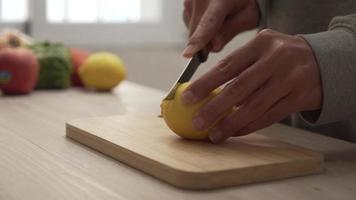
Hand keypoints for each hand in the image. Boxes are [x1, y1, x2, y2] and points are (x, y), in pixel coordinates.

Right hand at [182, 0, 258, 56]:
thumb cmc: (245, 4)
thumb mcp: (247, 18)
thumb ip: (231, 31)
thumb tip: (214, 47)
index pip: (208, 23)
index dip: (199, 39)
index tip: (188, 54)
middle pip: (197, 31)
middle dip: (207, 42)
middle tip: (221, 39)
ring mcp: (192, 0)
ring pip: (193, 31)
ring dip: (204, 35)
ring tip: (219, 22)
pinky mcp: (186, 5)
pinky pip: (190, 27)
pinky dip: (199, 29)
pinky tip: (210, 21)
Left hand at [182, 29, 321, 142]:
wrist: (323, 61)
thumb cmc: (281, 56)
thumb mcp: (262, 49)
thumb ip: (238, 65)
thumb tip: (204, 90)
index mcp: (261, 43)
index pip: (226, 66)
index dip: (204, 84)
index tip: (187, 98)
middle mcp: (276, 60)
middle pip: (238, 88)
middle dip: (213, 108)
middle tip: (196, 122)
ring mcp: (289, 79)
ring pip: (253, 107)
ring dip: (230, 123)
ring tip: (214, 134)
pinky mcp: (299, 98)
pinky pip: (269, 116)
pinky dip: (249, 126)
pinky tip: (235, 132)